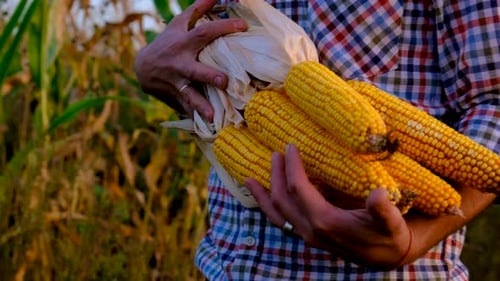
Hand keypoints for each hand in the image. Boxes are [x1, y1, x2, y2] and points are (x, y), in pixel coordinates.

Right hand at [134, 0, 246, 119]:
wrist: (142, 67)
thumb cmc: (168, 42)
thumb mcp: (179, 25)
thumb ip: (197, 10)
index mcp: (183, 43)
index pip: (204, 33)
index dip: (222, 28)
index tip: (242, 27)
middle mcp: (179, 64)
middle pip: (194, 70)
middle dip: (209, 76)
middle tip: (224, 81)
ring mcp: (175, 83)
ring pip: (188, 95)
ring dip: (200, 105)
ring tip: (213, 117)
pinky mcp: (174, 97)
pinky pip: (185, 109)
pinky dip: (195, 117)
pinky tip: (206, 128)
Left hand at [245, 144, 411, 268]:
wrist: (390, 256)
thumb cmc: (390, 233)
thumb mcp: (392, 221)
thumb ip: (384, 210)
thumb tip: (379, 194)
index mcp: (326, 222)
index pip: (298, 190)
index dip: (292, 167)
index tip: (290, 146)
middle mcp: (311, 230)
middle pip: (282, 199)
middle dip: (276, 175)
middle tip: (276, 153)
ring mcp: (308, 234)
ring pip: (276, 215)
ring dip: (262, 195)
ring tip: (249, 180)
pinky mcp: (309, 235)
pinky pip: (282, 221)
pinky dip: (269, 208)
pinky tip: (265, 197)